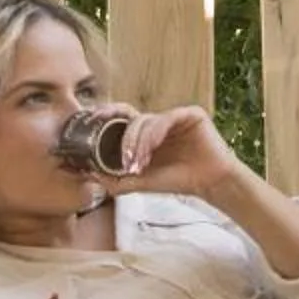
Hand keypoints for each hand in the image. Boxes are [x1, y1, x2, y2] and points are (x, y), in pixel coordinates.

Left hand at [95, 104, 244, 200]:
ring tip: (140, 163)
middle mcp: (157, 122)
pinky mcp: (190, 114)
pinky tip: (153, 148)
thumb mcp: (141, 182)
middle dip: (122, 135)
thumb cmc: (177, 181)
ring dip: (139, 142)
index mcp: (145, 132)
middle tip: (121, 156)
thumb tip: (90, 175)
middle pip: (131, 117)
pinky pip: (166, 118)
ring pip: (147, 120)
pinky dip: (155, 133)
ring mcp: (173, 116)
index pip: (121, 117)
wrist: (208, 184)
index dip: (106, 114)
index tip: (92, 119)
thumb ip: (117, 179)